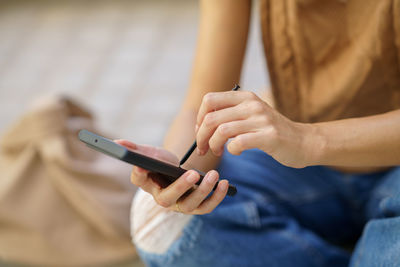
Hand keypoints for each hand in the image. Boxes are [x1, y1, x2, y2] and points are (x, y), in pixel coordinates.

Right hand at [114, 140, 228, 213]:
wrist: (176, 171)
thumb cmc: (161, 163)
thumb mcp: (150, 153)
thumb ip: (135, 149)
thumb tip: (117, 143)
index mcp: (148, 184)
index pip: (140, 181)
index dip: (140, 174)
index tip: (142, 165)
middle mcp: (163, 199)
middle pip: (169, 199)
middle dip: (181, 188)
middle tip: (193, 174)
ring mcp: (180, 205)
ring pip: (191, 205)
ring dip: (204, 192)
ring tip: (214, 174)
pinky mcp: (196, 206)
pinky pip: (207, 207)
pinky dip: (217, 197)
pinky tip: (225, 183)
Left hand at [195, 91, 317, 167]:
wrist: (303, 141)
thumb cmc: (271, 131)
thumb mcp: (252, 115)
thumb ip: (231, 114)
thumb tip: (201, 125)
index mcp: (245, 97)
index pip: (209, 100)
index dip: (199, 118)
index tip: (201, 132)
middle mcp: (252, 104)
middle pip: (211, 118)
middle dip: (201, 137)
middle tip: (203, 148)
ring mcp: (261, 119)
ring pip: (222, 131)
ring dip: (213, 145)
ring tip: (217, 151)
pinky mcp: (269, 136)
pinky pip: (238, 143)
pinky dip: (231, 150)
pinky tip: (236, 152)